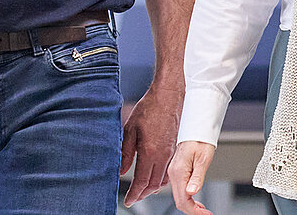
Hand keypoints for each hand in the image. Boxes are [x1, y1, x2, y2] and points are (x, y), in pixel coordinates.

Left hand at [120, 85, 183, 205]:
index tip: (128, 200)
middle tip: (133, 198)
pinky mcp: (176, 148)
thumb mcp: (129, 130)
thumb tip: (121, 170)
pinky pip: (169, 170)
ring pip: (163, 179)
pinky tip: (155, 177)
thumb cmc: (150, 108)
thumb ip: (124, 153)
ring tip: (143, 191)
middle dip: (143, 194)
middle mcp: (164, 155)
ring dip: (152, 188)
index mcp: (150, 152)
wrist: (168, 96)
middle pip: (154, 185)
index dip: (134, 194)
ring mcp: (172, 153)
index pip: (142, 182)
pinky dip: (161, 179)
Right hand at [167, 140, 216, 214]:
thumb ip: (197, 177)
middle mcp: (173, 174)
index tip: (205, 214)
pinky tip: (196, 201)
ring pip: (179, 197)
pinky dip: (188, 198)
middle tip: (206, 214)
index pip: (183, 199)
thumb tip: (192, 192)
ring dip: (190, 206)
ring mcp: (174, 173)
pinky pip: (180, 190)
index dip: (194, 211)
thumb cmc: (201, 141)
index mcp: (178, 172)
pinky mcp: (177, 172)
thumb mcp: (203, 159)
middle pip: (179, 201)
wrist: (196, 130)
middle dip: (193, 211)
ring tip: (203, 210)